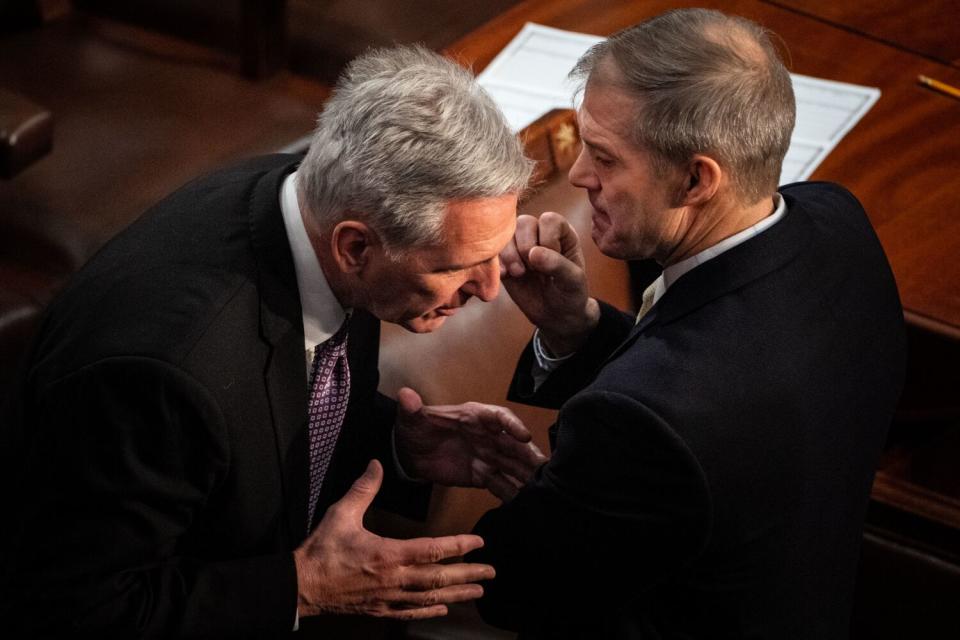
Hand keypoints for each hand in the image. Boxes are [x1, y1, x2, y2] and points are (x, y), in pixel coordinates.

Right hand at [294, 460, 493, 619]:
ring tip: (477, 593)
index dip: (459, 546)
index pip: (433, 550)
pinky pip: (411, 613)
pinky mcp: (380, 609)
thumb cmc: (322, 551)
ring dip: (457, 595)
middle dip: (468, 575)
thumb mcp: (341, 514)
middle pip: (439, 578)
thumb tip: (376, 464)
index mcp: (389, 554)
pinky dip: (430, 611)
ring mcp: (389, 597)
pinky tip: (442, 608)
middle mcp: (394, 579)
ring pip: (430, 598)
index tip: (479, 542)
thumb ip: (363, 489)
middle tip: (491, 572)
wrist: (301, 586)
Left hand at [395, 388, 546, 500]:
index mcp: (474, 416)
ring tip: (542, 487)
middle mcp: (487, 435)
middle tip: (545, 467)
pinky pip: (501, 484)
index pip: (498, 417)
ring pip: (512, 465)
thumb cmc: (415, 429)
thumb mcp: (411, 418)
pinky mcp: (482, 476)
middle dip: (529, 454)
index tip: (524, 436)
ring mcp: (487, 456)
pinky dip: (512, 492)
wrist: (409, 453)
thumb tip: (405, 395)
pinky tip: (524, 503)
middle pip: (513, 444)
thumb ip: (411, 409)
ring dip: (527, 475)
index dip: (512, 425)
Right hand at [499, 212, 599, 354]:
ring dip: (509, 254)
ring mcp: (520, 245)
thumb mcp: (573, 281)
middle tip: (532, 269)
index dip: (547, 240)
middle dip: (525, 247)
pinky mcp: (505, 260)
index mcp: (562, 233)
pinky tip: (506, 277)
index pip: (549, 220)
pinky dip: (497, 263)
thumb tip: (533, 253)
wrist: (555, 315)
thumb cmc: (570, 294)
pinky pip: (493, 251)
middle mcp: (540, 234)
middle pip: (524, 222)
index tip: (552, 263)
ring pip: (505, 234)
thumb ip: (558, 265)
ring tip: (519, 273)